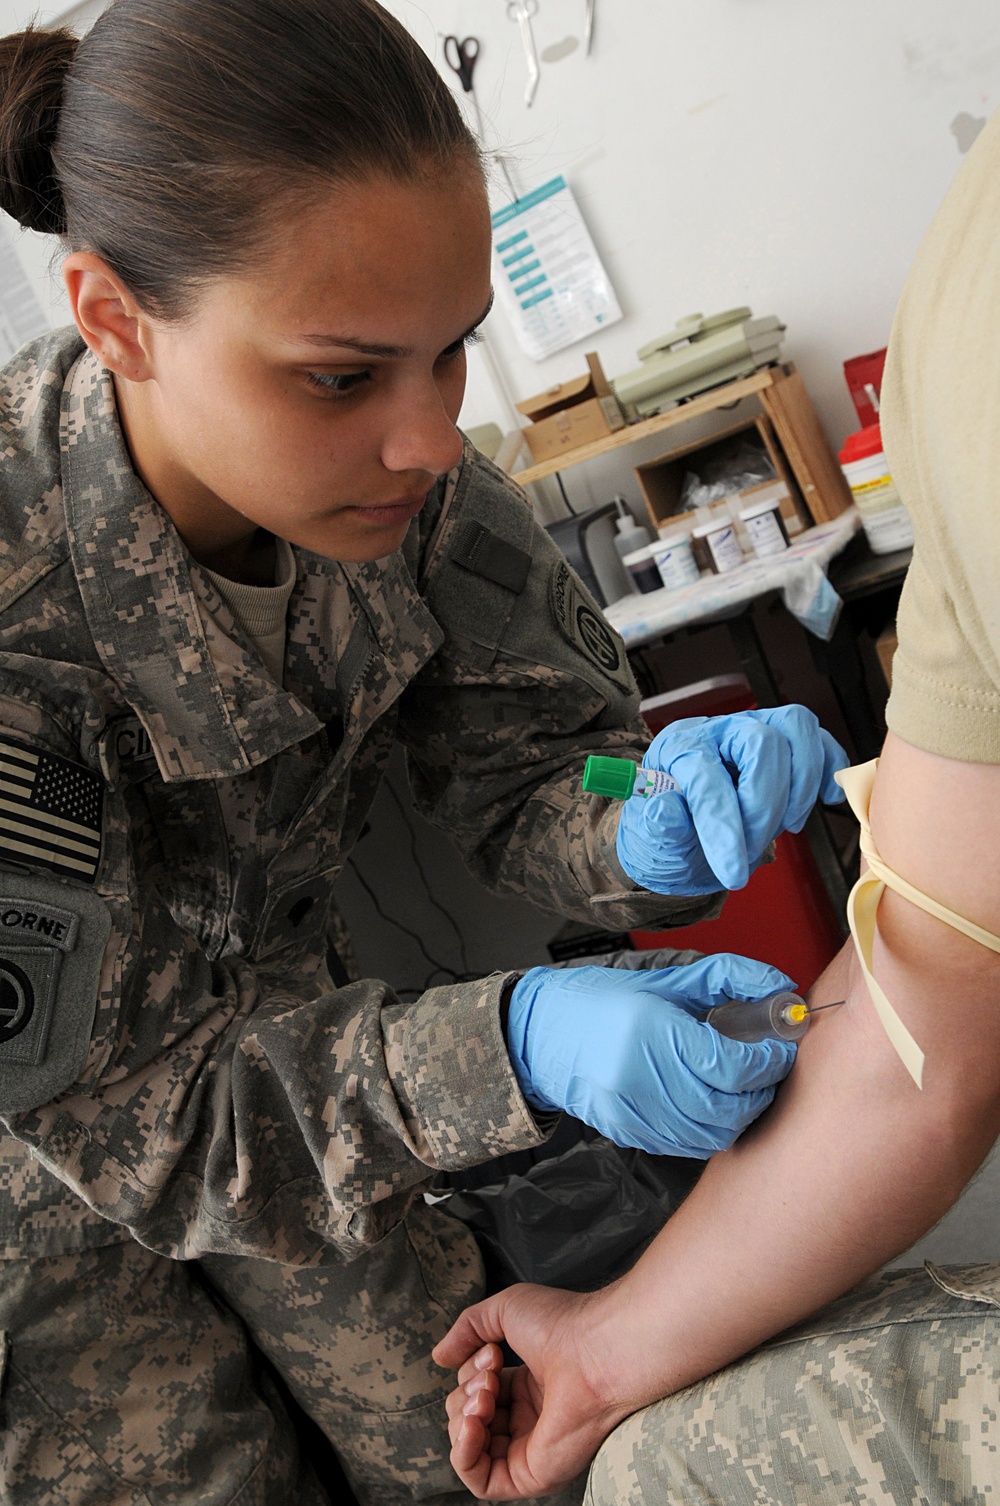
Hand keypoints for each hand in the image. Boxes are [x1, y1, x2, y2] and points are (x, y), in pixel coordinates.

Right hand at [434, 1282, 626, 1500]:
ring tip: (486, 1393)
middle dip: (465, 1393)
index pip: (474, 1392)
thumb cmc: (563, 1325)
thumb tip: (438, 1357)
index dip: (469, 1373)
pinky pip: (479, 1480)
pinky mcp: (531, 1475)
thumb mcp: (502, 1312)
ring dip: (462, 1416)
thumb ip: (466, 1329)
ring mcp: (529, 1449)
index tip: (490, 1352)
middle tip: (490, 1375)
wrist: (597, 1350)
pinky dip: (463, 1452)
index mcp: (525, 1388)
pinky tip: (471, 1423)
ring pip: (468, 1449)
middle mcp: (527, 1421)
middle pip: (466, 1419)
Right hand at [506, 953, 796, 1156]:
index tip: (780, 1046)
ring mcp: (632, 1113)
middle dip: (761, 1089)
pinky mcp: (629, 1135)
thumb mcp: (668, 979)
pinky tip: (713, 1102)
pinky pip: (689, 1145)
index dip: (768, 1060)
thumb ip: (728, 978)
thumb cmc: (603, 1001)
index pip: (731, 1065)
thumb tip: (780, 988)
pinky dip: (712, 1128)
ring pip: (712, 1133)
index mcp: (650, 1032)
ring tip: (745, 1084)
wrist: (543, 1035)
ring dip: (741, 1112)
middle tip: (770, 1067)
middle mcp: (639, 1078)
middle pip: (728, 1107)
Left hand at [616, 706, 847, 892]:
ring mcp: (754, 728)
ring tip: (786, 826)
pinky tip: (825, 797)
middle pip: (761, 742)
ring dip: (802, 785)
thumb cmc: (671, 834)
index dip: (724, 829)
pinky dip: (829, 767)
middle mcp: (717, 729)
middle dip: (765, 806)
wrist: (685, 832)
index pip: (708, 779)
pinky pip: (819, 738)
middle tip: (754, 848)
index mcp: (677, 750)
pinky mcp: (785, 741)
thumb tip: (666, 811)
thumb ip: (660, 829)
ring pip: (796, 727)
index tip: (733, 872)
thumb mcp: (654, 842)